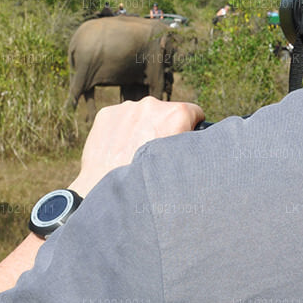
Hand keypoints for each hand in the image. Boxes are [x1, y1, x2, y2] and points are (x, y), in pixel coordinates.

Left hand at [69, 96, 204, 196]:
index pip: (194, 113)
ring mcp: (126, 108)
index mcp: (176, 114)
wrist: (110, 197)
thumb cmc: (151, 188)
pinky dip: (121, 132)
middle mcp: (151, 105)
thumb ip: (189, 147)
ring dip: (141, 130)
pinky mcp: (107, 114)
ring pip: (141, 116)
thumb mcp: (183, 167)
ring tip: (135, 156)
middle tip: (155, 156)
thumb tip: (195, 146)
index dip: (190, 129)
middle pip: (165, 113)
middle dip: (163, 129)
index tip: (182, 142)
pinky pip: (120, 119)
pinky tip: (119, 152)